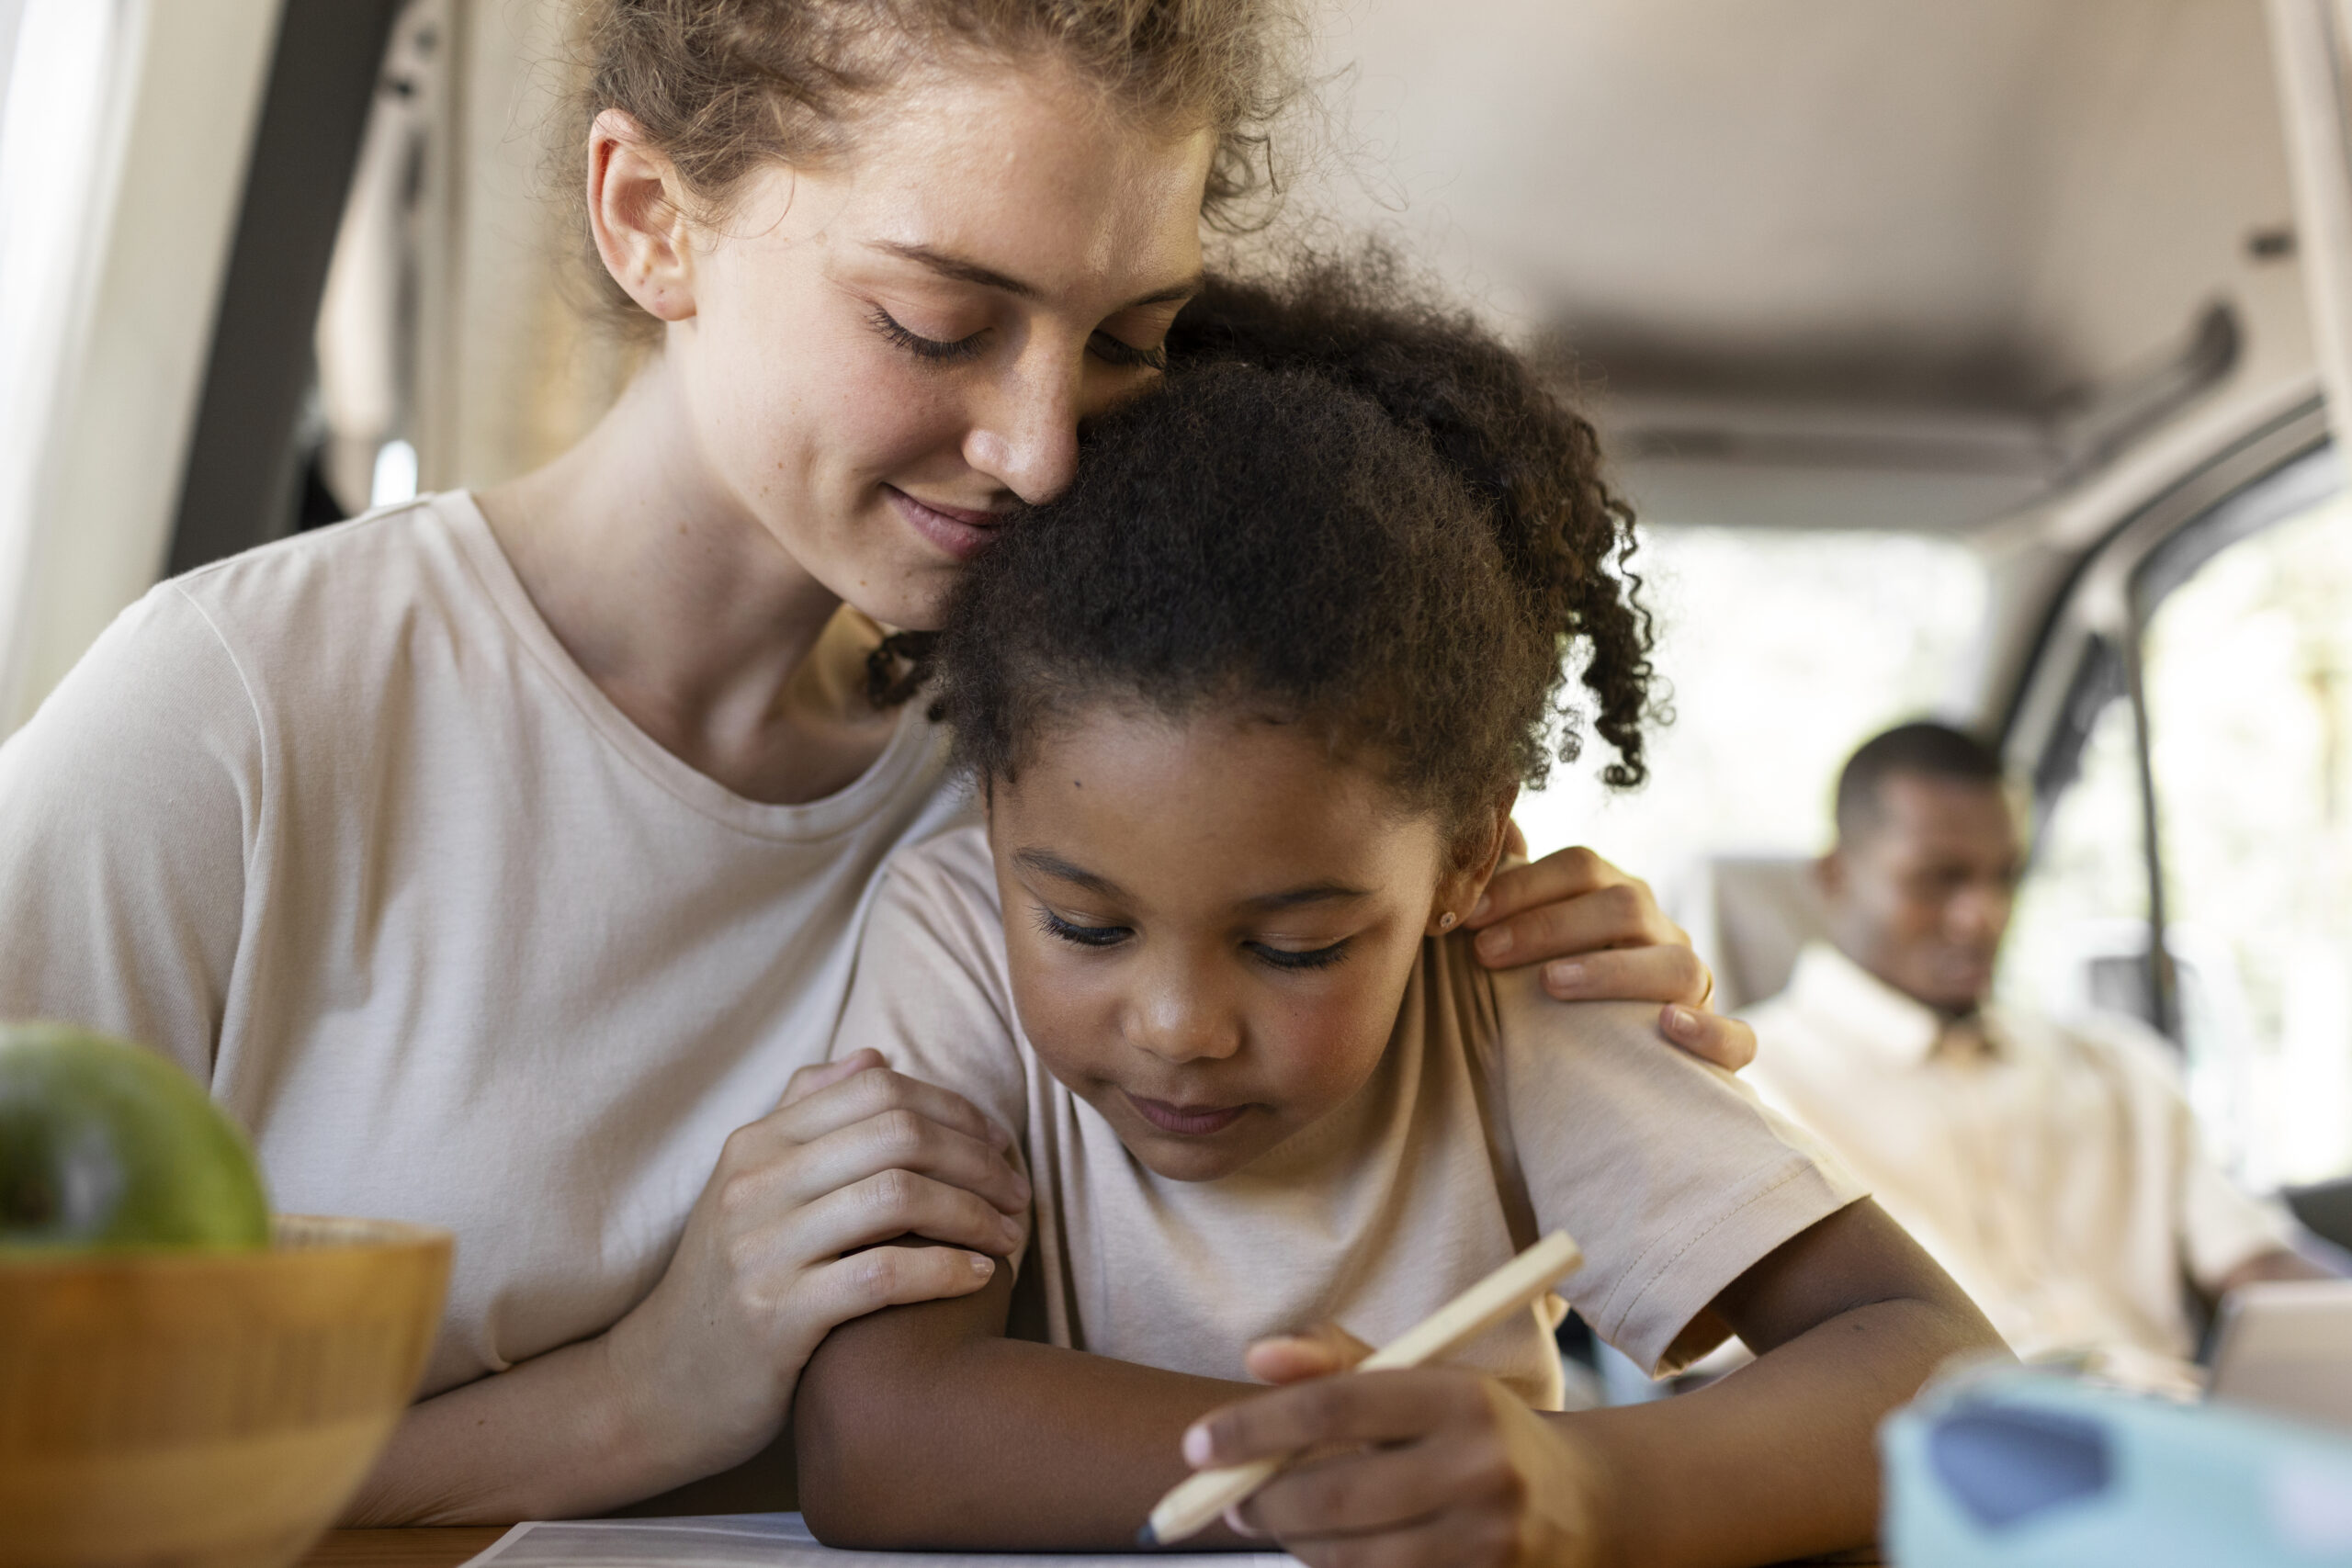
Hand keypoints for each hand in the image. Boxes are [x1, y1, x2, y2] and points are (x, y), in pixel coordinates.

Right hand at [600, 1050, 1029, 1487]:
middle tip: (1020, 1195)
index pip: (877, 1090)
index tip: (1000, 1143)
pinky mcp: (775, 1319)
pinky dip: (945, 1269)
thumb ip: (807, 1117)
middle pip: (897, 1135)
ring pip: (896, 1196)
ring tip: (1011, 1237)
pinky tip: (980, 1277)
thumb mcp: (750, 1190)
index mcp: (755, 1143)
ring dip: (974, 1213)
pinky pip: (881, 1273)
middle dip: (978, 1159)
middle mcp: (753, 1185)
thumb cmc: (728, 1283)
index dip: (954, 1108)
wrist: (659, 1389)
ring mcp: (760, 1251)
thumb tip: (875, 1058)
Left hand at [1185, 1358, 1611, 1567]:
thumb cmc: (1472, 1429)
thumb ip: (1335, 1365)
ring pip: (1349, 1558)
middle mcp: (1481, 1469)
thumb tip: (1256, 1357)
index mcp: (1461, 1396)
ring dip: (1296, 1544)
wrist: (1584, 1505)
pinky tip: (1334, 1550)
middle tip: (1228, 1500)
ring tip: (1282, 1523)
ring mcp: (1489, 1544)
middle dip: (1262, 1501)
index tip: (1195, 1445)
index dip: (1252, 1428)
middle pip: (1332, 1495)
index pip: (1333, 1408)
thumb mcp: (1422, 1378)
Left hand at [1465, 832, 1754, 1071]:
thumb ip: (1513, 885)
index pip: (1581, 867)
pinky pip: (1738, 1039)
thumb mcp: (1530, 936)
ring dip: (1612, 971)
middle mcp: (1661, 935)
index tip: (1468, 918)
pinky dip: (1710, 1032)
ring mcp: (1694, 990)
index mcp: (1618, 900)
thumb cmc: (1553, 986)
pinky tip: (1667, 1027)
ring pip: (1679, 966)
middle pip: (1624, 906)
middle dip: (1549, 925)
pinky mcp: (1720, 1048)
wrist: (1607, 1068)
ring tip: (1550, 983)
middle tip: (1486, 952)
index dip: (1523, 885)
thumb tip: (1492, 828)